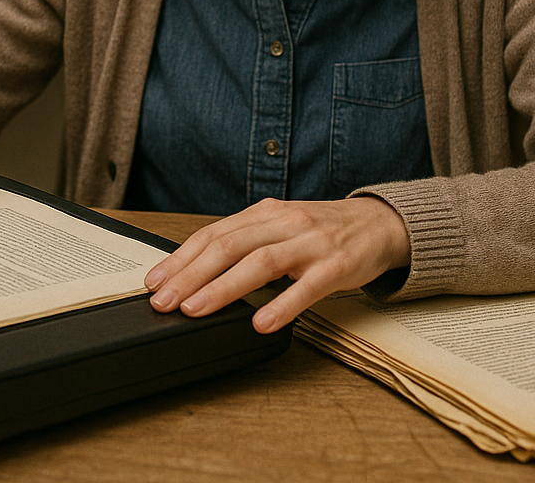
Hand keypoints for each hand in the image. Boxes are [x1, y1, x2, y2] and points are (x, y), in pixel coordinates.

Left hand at [143, 196, 410, 332]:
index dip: (181, 258)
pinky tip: (262, 322)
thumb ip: (245, 244)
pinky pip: (306, 287)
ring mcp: (310, 243)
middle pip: (229, 246)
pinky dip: (282, 305)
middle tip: (164, 301)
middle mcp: (284, 222)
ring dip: (224, 288)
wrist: (379, 223)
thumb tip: (197, 273)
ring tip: (197, 309)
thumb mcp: (279, 227)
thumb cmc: (322, 230)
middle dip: (191, 275)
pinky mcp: (336, 266)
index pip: (213, 234)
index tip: (155, 282)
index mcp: (264, 213)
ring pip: (260, 262)